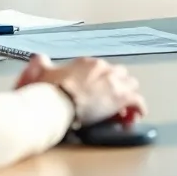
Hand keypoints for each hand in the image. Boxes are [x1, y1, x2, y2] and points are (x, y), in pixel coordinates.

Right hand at [14, 54, 145, 127]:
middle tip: (111, 103)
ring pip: (131, 85)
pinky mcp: (122, 97)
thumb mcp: (40, 72)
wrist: (57, 103)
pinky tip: (135, 117)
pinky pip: (138, 101)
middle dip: (118, 87)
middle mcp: (103, 68)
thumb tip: (38, 58)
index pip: (101, 69)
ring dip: (128, 97)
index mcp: (86, 63)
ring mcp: (114, 82)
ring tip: (123, 111)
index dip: (101, 82)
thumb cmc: (48, 91)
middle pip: (120, 74)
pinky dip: (138, 109)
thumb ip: (40, 64)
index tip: (97, 93)